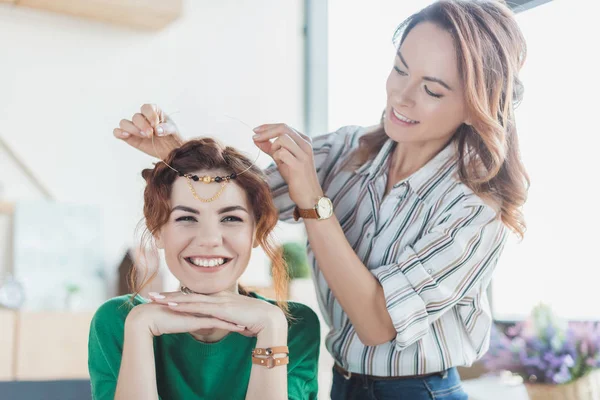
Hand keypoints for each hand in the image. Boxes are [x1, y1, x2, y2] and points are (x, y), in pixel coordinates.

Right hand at [113, 103, 183, 157]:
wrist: (171, 150)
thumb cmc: (172, 136)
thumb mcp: (173, 130)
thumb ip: (166, 128)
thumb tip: (157, 130)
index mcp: (153, 111)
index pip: (146, 108)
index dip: (150, 115)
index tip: (156, 124)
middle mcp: (142, 118)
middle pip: (136, 117)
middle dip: (143, 125)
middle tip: (151, 134)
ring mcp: (134, 127)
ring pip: (124, 123)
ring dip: (132, 129)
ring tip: (144, 136)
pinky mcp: (129, 137)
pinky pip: (117, 132)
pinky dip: (119, 133)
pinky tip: (126, 135)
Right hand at [126, 300, 245, 336]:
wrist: (149, 318)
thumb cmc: (161, 320)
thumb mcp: (182, 321)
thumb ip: (193, 322)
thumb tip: (203, 327)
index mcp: (197, 305)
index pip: (217, 307)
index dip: (229, 310)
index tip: (241, 314)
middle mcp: (200, 306)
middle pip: (223, 309)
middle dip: (237, 313)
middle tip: (250, 316)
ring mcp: (199, 312)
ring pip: (223, 315)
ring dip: (237, 319)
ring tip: (250, 323)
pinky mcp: (196, 319)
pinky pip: (217, 323)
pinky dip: (230, 326)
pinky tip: (240, 329)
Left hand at [148, 291, 287, 337]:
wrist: (269, 319)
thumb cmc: (256, 321)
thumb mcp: (236, 320)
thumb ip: (227, 320)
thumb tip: (221, 325)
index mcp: (220, 299)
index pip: (195, 297)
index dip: (178, 297)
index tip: (163, 298)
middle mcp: (217, 297)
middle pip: (187, 295)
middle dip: (168, 295)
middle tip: (150, 295)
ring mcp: (218, 301)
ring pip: (189, 299)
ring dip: (170, 299)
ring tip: (154, 299)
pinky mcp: (219, 308)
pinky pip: (197, 306)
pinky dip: (183, 305)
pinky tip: (171, 305)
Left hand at [252, 123, 322, 208]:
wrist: (308, 196)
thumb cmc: (295, 177)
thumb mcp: (282, 160)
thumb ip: (270, 148)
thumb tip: (256, 139)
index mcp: (304, 140)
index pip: (284, 126)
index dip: (267, 127)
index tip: (255, 131)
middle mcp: (306, 144)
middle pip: (283, 128)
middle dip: (266, 131)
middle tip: (254, 137)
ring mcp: (304, 154)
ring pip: (282, 139)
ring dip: (273, 147)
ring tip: (276, 159)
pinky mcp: (299, 165)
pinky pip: (282, 153)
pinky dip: (276, 157)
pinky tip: (280, 164)